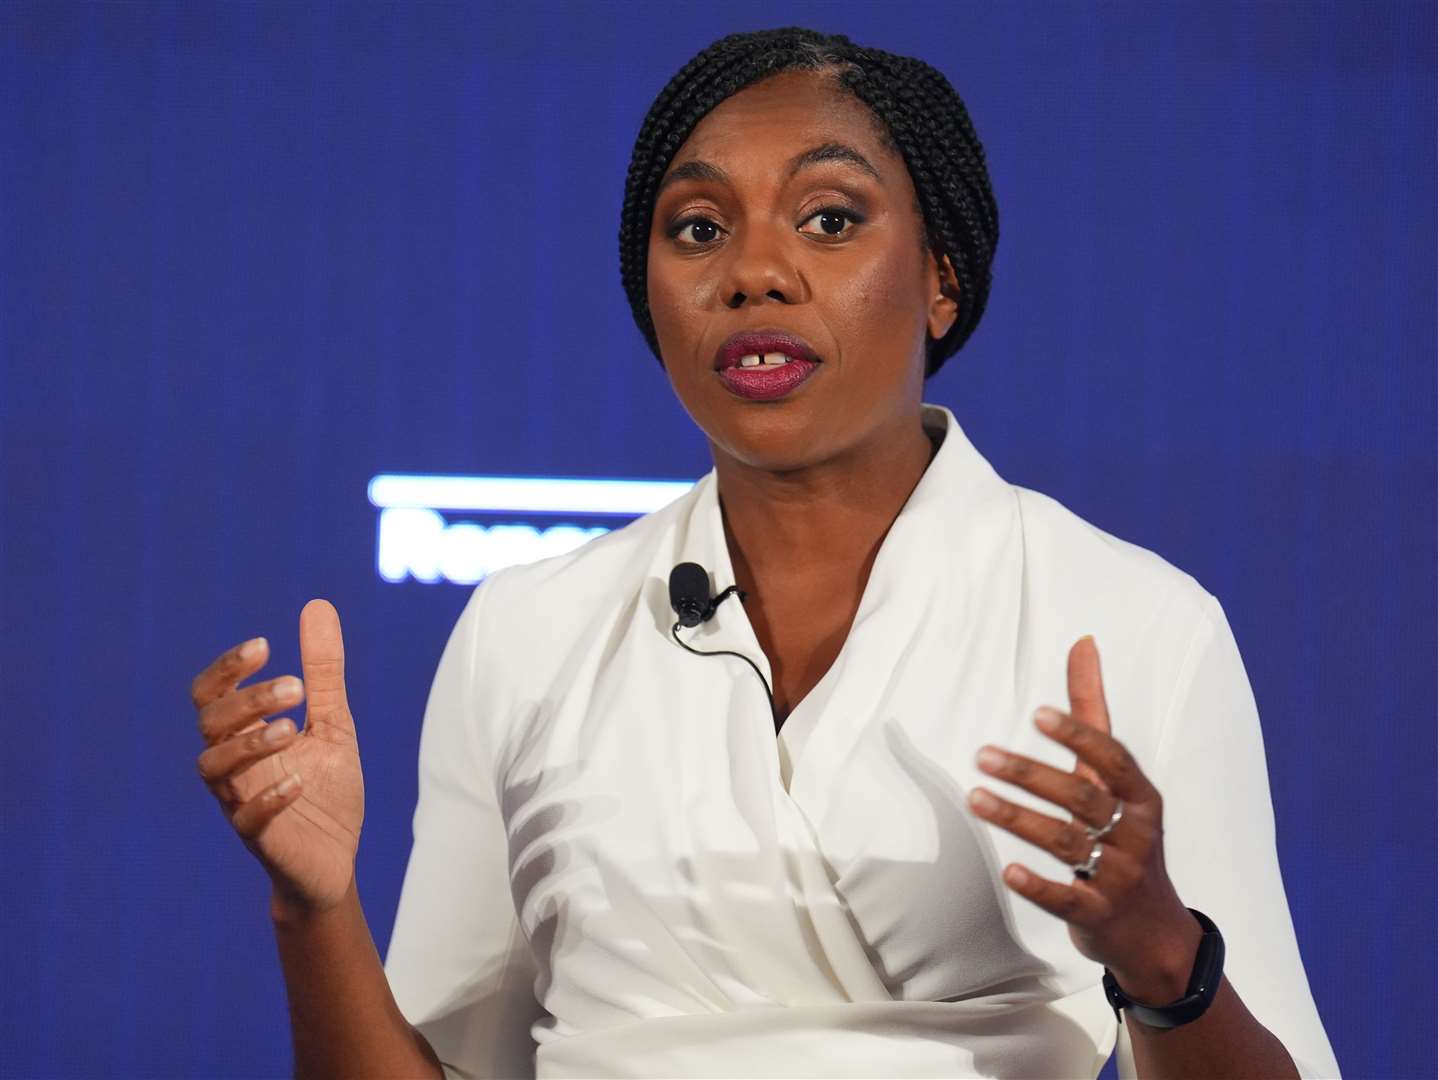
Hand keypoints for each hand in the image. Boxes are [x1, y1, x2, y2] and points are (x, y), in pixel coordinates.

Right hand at [192, 599, 364, 916]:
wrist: (336, 859)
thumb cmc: (326, 788)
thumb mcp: (333, 722)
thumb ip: (323, 671)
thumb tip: (317, 605)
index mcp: (246, 734)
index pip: (212, 694)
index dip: (228, 668)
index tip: (264, 645)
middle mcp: (234, 765)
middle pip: (212, 722)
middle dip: (248, 700)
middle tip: (295, 687)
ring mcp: (240, 801)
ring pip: (215, 768)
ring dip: (250, 744)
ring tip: (291, 728)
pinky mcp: (260, 839)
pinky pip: (247, 819)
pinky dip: (268, 798)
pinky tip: (298, 781)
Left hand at [966, 636, 1201, 1002]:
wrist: (1153, 931)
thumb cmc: (1126, 837)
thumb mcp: (1117, 781)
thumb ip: (1093, 716)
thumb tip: (1083, 642)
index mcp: (1141, 797)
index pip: (1113, 760)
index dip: (1079, 737)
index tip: (1037, 714)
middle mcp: (1135, 833)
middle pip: (1081, 798)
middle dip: (1030, 775)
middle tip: (981, 755)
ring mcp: (1118, 877)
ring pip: (1067, 843)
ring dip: (1018, 819)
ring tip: (975, 797)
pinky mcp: (1097, 915)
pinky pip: (1067, 898)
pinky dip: (1038, 885)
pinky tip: (1007, 869)